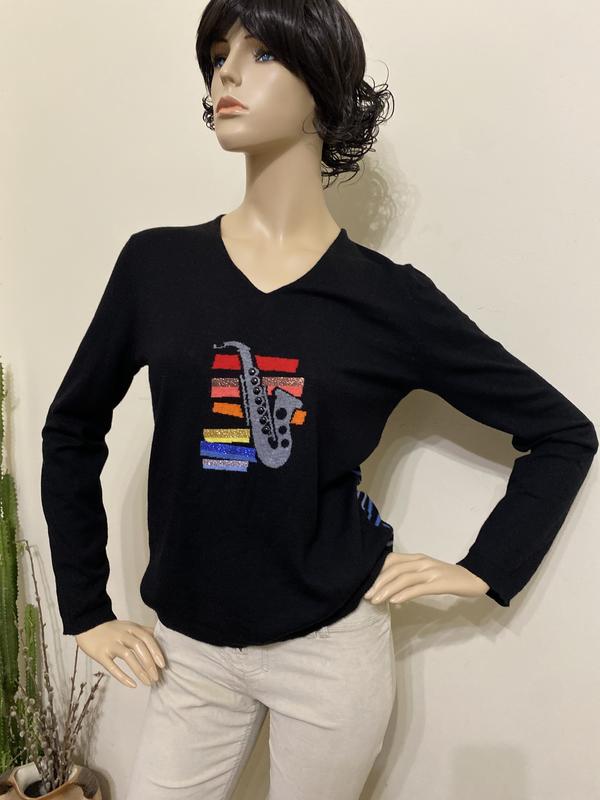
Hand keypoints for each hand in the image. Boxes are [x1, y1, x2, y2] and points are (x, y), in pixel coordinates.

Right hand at [75, 619, 165, 688]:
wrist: (87, 625)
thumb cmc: (112, 629)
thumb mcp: (129, 626)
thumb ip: (144, 631)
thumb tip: (161, 639)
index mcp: (131, 628)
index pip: (147, 638)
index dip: (156, 651)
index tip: (163, 665)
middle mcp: (122, 634)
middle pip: (139, 646)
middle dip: (150, 663)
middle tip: (156, 677)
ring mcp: (111, 644)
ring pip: (128, 656)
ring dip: (140, 670)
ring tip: (148, 682)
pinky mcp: (100, 654)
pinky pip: (112, 667)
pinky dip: (122, 676)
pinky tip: (132, 685)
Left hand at [363, 552, 489, 604]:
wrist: (474, 577)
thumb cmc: (447, 577)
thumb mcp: (426, 573)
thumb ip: (409, 578)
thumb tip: (389, 592)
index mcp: (417, 558)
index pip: (391, 560)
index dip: (377, 572)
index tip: (366, 585)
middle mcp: (422, 562)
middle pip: (394, 569)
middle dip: (378, 583)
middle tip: (367, 596)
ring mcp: (431, 572)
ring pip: (404, 578)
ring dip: (387, 589)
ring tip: (376, 601)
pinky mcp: (439, 583)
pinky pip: (419, 588)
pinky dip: (404, 594)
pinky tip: (394, 601)